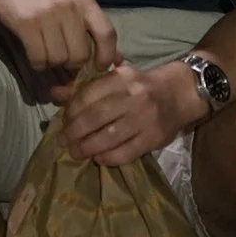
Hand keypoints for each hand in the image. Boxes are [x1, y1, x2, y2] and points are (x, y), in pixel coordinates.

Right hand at [0, 0, 118, 77]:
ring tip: (46, 53)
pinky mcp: (27, 24)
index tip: (99, 66)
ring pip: (58, 58)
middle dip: (72, 63)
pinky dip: (38, 63)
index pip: (107, 34)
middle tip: (63, 58)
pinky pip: (38, 57)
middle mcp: (69, 7)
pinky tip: (35, 56)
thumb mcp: (72, 1)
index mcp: (85, 1)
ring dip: (52, 63)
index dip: (106, 56)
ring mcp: (47, 15)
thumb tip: (115, 59)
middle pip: (80, 54)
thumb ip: (90, 26)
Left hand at [57, 61, 207, 167]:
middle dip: (74, 132)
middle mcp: (133, 96)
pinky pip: (127, 152)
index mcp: (120, 78)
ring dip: (87, 148)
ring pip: (109, 137)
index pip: (87, 96)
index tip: (63, 121)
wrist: (181, 93)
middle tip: (62, 141)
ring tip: (75, 153)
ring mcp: (145, 118)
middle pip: (95, 118)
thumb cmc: (141, 85)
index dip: (71, 112)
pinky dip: (109, 157)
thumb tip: (54, 94)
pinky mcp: (154, 137)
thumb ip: (85, 87)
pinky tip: (98, 158)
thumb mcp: (115, 79)